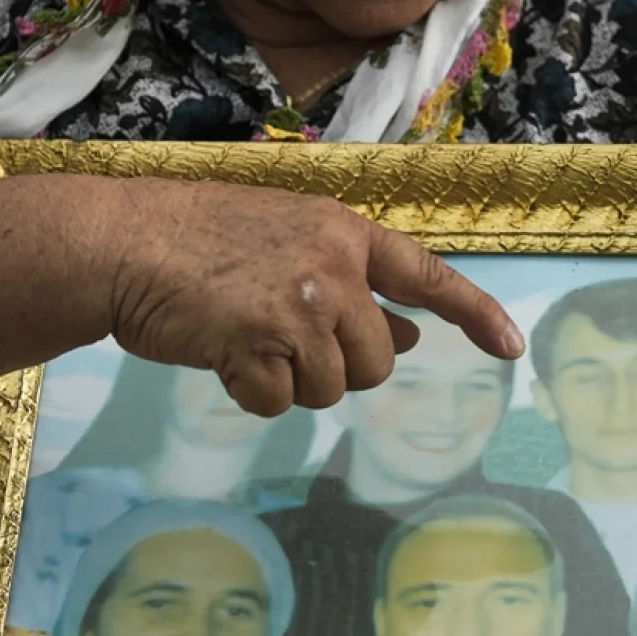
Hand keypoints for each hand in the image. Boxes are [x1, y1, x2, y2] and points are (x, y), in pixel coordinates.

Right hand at [100, 180, 523, 413]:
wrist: (124, 241)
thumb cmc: (199, 241)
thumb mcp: (290, 245)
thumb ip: (352, 284)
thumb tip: (408, 337)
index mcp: (345, 232)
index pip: (427, 274)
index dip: (474, 314)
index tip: (512, 349)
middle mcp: (334, 267)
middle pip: (376, 362)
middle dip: (335, 367)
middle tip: (279, 339)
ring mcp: (301, 306)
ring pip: (329, 389)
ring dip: (287, 380)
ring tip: (242, 335)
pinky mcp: (262, 344)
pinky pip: (277, 403)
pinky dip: (247, 393)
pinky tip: (219, 352)